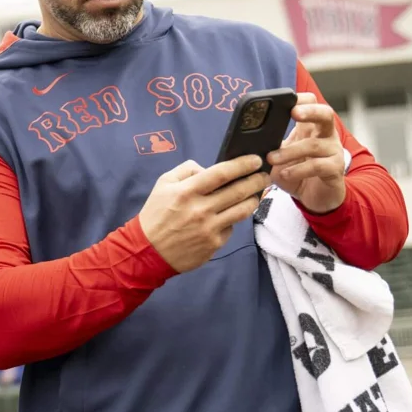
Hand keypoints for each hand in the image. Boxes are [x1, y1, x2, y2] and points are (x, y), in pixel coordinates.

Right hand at [138, 156, 270, 272]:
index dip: (243, 165)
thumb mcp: (163, 184)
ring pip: (243, 210)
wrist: (147, 251)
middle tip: (264, 176)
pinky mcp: (214, 244)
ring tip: (254, 194)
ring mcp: (209, 228)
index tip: (256, 160)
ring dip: (253, 199)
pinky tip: (228, 216)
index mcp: (187, 191)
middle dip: (257, 180)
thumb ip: (186, 170)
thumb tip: (209, 169)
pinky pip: (231, 228)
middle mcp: (200, 209)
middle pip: (239, 191)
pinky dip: (232, 220)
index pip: (222, 173)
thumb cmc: (156, 214)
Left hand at [267, 92, 345, 213]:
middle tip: (293, 113)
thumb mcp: (279, 158)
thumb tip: (245, 142)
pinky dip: (298, 170)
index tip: (286, 100)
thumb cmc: (296, 172)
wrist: (315, 197)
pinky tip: (285, 174)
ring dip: (289, 151)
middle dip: (310, 111)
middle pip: (325, 114)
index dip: (301, 99)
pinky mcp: (334, 170)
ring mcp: (333, 152)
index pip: (312, 103)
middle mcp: (326, 135)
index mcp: (311, 127)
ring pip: (314, 145)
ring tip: (271, 159)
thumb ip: (269, 147)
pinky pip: (318, 166)